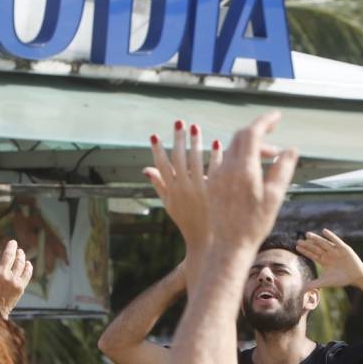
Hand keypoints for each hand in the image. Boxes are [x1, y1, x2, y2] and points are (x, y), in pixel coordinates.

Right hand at [0, 240, 32, 316]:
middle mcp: (1, 274)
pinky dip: (28, 267)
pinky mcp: (20, 287)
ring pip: (19, 262)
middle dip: (11, 246)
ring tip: (20, 252)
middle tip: (13, 242)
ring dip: (21, 255)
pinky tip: (27, 263)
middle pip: (9, 254)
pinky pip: (27, 273)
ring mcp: (12, 280)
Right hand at [145, 120, 222, 249]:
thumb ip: (158, 186)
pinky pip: (216, 168)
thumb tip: (145, 169)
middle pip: (178, 157)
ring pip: (196, 159)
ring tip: (195, 127)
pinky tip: (216, 143)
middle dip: (177, 138)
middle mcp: (183, 188)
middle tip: (179, 122)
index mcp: (171, 191)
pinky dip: (215, 155)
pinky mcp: (216, 190)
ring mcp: (200, 189)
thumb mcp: (170, 205)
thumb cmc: (188, 223)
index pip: (161, 166)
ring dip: (194, 142)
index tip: (154, 135)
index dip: (156, 150)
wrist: (208, 241)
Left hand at [206, 112, 298, 248]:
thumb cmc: (255, 224)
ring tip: (267, 163)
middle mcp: (226, 169)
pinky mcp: (213, 184)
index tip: (277, 116)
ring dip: (250, 149)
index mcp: (243, 169)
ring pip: (233, 150)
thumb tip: (291, 149)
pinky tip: (250, 171)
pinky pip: (225, 161)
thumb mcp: (275, 196)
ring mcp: (217, 176)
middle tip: (277, 150)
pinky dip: (240, 159)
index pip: (252, 132)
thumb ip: (283, 168)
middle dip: (260, 136)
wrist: (229, 246)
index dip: (265, 121)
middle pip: (241, 138)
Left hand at [297, 229, 362, 289]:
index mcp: (324, 260)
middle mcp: (328, 254)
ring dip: (316, 239)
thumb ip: (315, 284)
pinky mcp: (344, 248)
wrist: (356, 276)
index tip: (297, 246)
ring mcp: (336, 250)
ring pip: (324, 243)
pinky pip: (336, 241)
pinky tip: (324, 231)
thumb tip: (303, 289)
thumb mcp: (327, 282)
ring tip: (307, 234)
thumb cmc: (341, 279)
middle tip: (298, 240)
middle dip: (308, 244)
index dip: (305, 251)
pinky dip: (331, 236)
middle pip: (316, 248)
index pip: (312, 254)